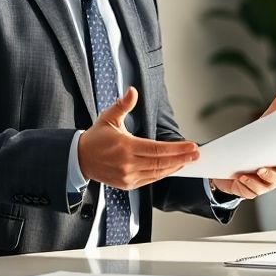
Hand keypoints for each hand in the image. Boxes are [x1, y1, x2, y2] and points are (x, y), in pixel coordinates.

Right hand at [78, 86, 200, 189]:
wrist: (79, 159)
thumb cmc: (96, 138)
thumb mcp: (108, 118)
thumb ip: (123, 105)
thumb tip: (132, 91)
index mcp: (125, 146)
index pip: (157, 149)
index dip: (176, 149)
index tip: (190, 146)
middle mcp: (127, 164)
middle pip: (161, 163)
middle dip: (181, 158)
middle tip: (196, 154)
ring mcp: (128, 176)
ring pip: (157, 173)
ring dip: (175, 167)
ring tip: (189, 160)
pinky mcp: (127, 184)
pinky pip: (150, 180)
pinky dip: (163, 173)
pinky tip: (173, 167)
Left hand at [210, 85, 275, 198]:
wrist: (231, 160)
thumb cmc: (253, 143)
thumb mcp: (263, 125)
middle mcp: (274, 175)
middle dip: (273, 174)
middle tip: (263, 168)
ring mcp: (262, 184)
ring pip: (264, 186)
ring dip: (257, 181)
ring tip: (247, 174)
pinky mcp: (248, 190)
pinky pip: (250, 192)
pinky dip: (246, 186)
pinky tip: (239, 178)